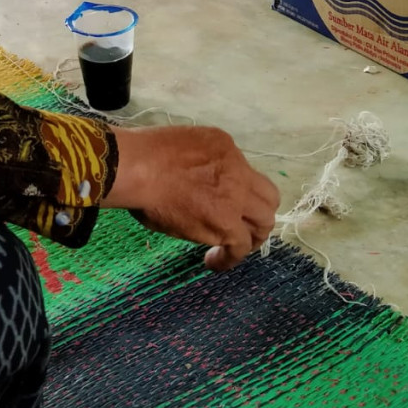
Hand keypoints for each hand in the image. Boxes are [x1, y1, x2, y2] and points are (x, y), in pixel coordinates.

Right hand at [105, 126, 278, 271]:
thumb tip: (198, 184)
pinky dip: (229, 258)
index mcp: (225, 146)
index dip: (243, 192)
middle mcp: (237, 171)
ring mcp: (235, 198)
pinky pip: (240, 247)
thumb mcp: (185, 145)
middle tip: (241, 228)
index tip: (229, 204)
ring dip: (251, 238)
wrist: (139, 169)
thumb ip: (202, 163)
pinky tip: (213, 262)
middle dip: (258, 215)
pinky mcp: (225, 224)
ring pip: (264, 223)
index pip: (248, 173)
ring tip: (231, 249)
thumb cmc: (146, 156)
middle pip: (268, 198)